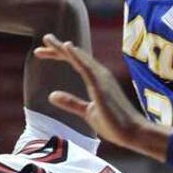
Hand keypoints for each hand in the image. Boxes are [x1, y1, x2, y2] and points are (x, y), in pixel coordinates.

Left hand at [35, 35, 158, 152]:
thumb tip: (51, 95)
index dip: (58, 55)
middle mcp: (100, 74)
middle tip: (44, 38)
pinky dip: (77, 56)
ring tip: (48, 39)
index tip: (40, 53)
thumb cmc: (114, 123)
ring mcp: (102, 79)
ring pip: (80, 58)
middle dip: (58, 48)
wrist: (132, 133)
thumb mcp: (87, 112)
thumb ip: (71, 102)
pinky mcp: (102, 86)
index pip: (75, 63)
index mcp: (96, 80)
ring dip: (64, 48)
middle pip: (76, 57)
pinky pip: (87, 68)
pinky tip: (67, 47)